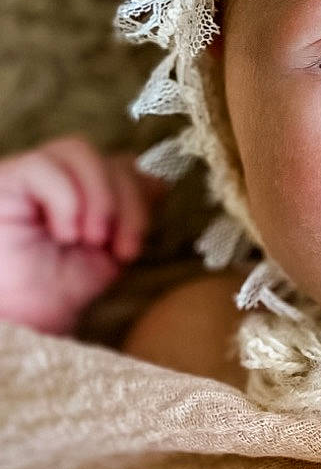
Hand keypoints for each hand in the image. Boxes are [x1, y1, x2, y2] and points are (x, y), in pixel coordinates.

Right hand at [0, 134, 167, 335]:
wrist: (19, 317)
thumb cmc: (55, 290)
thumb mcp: (108, 253)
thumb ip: (131, 216)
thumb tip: (158, 182)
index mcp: (84, 191)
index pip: (124, 166)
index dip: (139, 198)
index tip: (132, 250)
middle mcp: (57, 177)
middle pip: (108, 158)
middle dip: (127, 204)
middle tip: (120, 250)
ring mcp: (30, 174)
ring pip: (80, 150)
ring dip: (100, 198)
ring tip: (91, 239)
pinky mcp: (5, 177)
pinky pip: (44, 165)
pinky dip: (66, 199)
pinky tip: (62, 233)